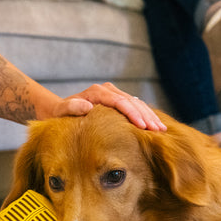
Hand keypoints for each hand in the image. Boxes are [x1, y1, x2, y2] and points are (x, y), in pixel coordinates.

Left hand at [52, 83, 166, 130]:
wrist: (58, 110)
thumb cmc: (59, 114)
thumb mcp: (61, 111)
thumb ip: (71, 107)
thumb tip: (87, 107)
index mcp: (97, 92)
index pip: (120, 102)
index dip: (133, 114)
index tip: (143, 127)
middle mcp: (107, 90)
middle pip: (132, 101)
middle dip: (146, 116)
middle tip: (159, 130)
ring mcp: (113, 94)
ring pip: (136, 103)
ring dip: (149, 116)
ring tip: (162, 129)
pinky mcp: (116, 101)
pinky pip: (134, 106)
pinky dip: (145, 115)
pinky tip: (155, 125)